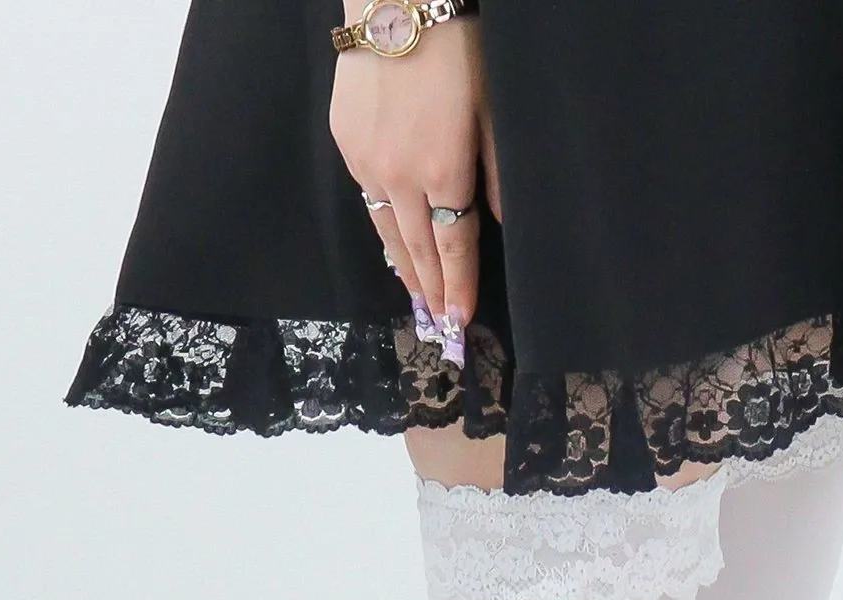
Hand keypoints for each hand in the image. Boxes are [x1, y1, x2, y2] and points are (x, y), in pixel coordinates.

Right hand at [329, 15, 501, 363]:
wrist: (396, 1)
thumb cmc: (457, 49)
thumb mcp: (493, 110)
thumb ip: (496, 173)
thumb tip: (495, 222)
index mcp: (444, 173)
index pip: (454, 246)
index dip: (459, 286)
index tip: (460, 319)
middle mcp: (401, 178)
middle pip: (418, 249)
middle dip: (430, 290)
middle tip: (438, 324)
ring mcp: (367, 162)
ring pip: (387, 231)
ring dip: (404, 268)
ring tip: (416, 297)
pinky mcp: (346, 143)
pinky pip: (368, 199)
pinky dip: (383, 228)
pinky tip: (393, 243)